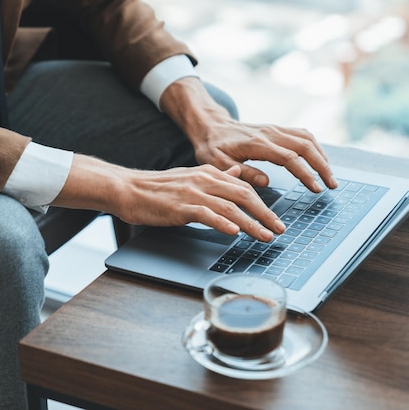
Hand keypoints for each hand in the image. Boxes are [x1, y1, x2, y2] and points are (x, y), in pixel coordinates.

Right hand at [54, 155, 284, 241]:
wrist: (129, 189)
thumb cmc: (159, 188)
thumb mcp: (192, 177)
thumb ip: (217, 177)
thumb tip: (238, 175)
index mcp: (210, 173)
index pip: (244, 188)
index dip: (264, 204)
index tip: (276, 220)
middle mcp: (205, 180)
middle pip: (243, 196)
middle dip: (265, 214)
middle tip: (279, 230)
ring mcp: (193, 193)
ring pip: (230, 207)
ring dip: (251, 223)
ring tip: (265, 236)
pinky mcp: (181, 206)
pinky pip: (206, 214)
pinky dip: (222, 223)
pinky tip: (234, 232)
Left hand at [160, 77, 337, 191]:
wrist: (210, 125)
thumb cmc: (211, 146)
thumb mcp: (217, 163)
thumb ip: (242, 173)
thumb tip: (266, 182)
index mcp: (257, 143)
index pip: (289, 158)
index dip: (305, 173)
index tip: (316, 188)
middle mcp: (270, 133)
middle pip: (305, 146)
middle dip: (322, 166)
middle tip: (332, 185)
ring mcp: (275, 129)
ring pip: (307, 138)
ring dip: (321, 156)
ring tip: (329, 176)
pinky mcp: (277, 129)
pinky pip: (302, 134)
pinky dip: (315, 147)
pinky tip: (319, 160)